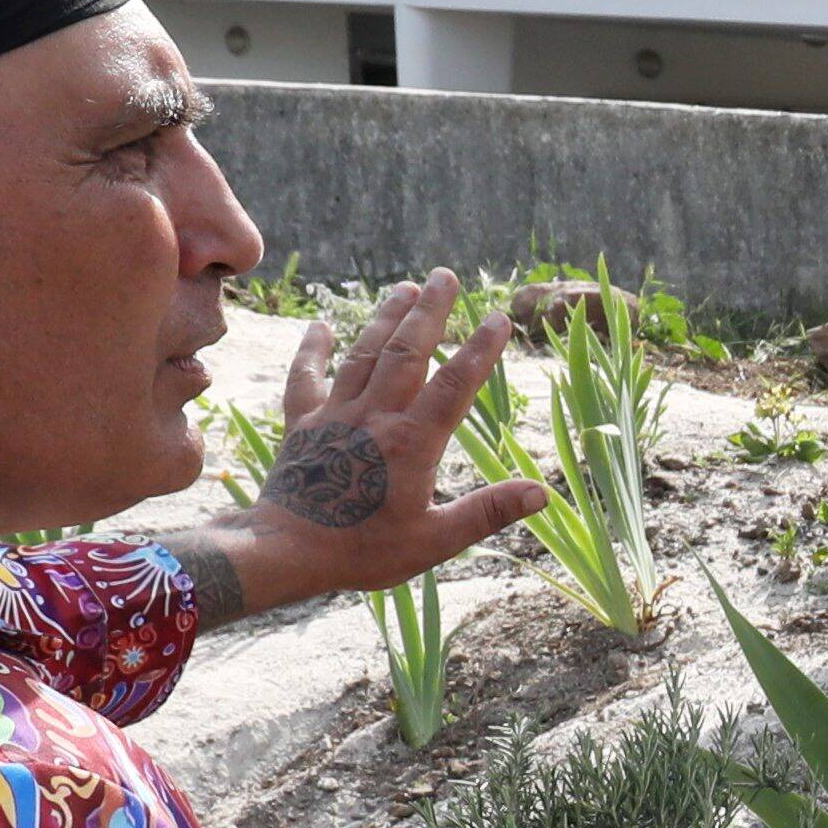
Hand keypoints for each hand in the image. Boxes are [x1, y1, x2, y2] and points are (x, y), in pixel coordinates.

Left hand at [208, 274, 547, 613]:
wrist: (286, 551)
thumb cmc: (363, 552)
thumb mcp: (434, 541)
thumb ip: (487, 512)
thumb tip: (540, 495)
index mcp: (412, 443)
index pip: (455, 385)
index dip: (480, 350)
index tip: (498, 319)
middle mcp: (375, 416)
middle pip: (407, 351)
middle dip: (429, 311)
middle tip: (444, 275)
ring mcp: (335, 415)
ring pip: (364, 354)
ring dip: (386, 318)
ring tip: (405, 288)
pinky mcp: (302, 424)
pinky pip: (307, 377)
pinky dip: (313, 349)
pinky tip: (320, 326)